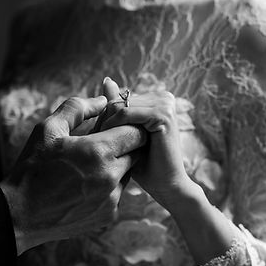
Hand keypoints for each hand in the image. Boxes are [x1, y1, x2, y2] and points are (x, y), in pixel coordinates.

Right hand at [0, 95, 147, 253]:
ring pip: (128, 174)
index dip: (128, 126)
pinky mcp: (109, 216)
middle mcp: (110, 177)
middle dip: (124, 145)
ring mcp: (111, 199)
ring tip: (88, 166)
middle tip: (101, 143)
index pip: (136, 133)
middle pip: (137, 153)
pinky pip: (118, 194)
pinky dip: (108, 187)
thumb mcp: (48, 129)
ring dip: (116, 166)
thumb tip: (103, 99)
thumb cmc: (31, 168)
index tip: (115, 125)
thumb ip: (77, 108)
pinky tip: (84, 186)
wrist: (20, 215)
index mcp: (98, 152)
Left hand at [98, 78, 196, 209]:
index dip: (105, 119)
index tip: (98, 140)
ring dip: (108, 127)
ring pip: (119, 107)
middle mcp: (164, 97)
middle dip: (105, 123)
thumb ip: (119, 107)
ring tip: (105, 147)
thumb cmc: (146, 164)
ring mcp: (165, 104)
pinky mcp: (162, 115)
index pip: (118, 99)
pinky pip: (126, 114)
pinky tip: (112, 145)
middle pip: (117, 101)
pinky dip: (114, 128)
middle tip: (99, 145)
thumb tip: (106, 79)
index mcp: (158, 98)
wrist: (167, 185)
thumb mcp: (127, 132)